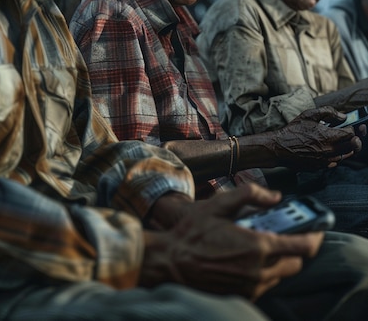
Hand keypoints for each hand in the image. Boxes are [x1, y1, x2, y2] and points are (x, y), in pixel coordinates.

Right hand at [141, 184, 322, 300]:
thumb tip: (274, 196)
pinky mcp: (242, 294)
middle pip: (296, 263)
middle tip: (288, 232)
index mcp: (257, 247)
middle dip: (297, 248)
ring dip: (280, 259)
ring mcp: (251, 286)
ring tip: (265, 242)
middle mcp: (259, 271)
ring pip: (281, 274)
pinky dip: (266, 270)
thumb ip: (249, 194)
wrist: (171, 263)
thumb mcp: (218, 204)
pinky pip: (265, 283)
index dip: (314, 236)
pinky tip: (249, 256)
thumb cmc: (192, 233)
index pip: (302, 247)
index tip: (317, 228)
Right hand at [271, 106, 360, 169]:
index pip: (351, 134)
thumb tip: (343, 116)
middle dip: (355, 139)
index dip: (351, 128)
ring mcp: (326, 161)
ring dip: (347, 148)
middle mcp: (330, 151)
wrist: (279, 148)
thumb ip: (328, 112)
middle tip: (351, 135)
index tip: (346, 126)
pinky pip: (335, 162)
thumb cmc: (293, 131)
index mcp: (329, 137)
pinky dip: (335, 155)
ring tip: (341, 141)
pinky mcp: (321, 167)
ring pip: (346, 156)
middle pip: (354, 147)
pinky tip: (329, 149)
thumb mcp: (309, 115)